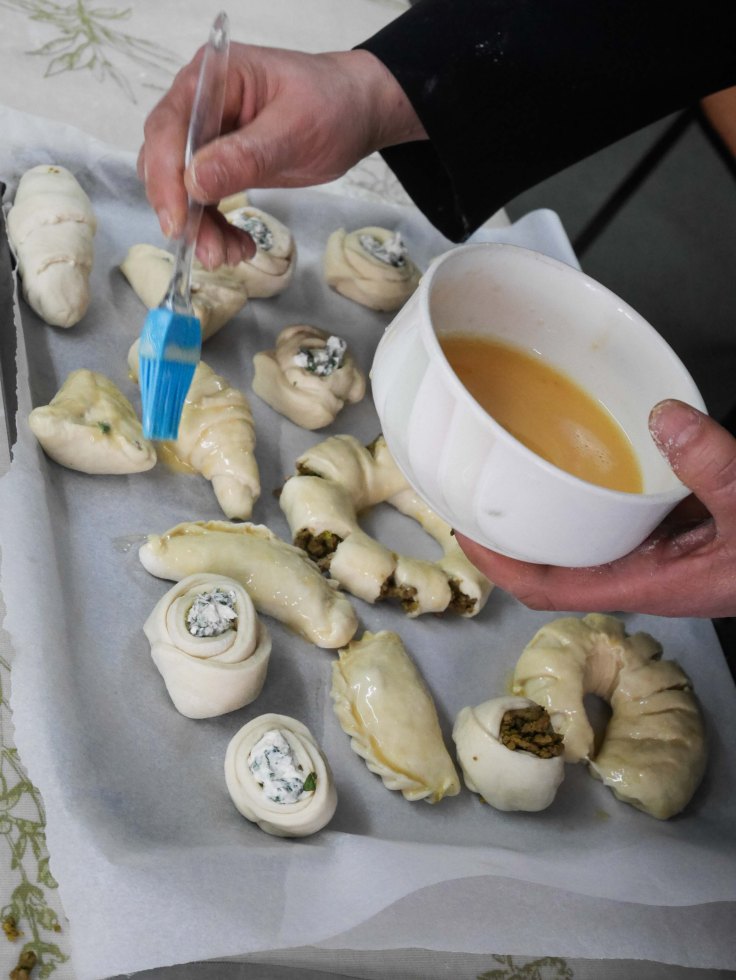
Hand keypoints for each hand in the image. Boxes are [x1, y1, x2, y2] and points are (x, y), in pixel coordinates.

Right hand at [137, 44, 424, 267]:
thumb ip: (245, 155)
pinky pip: (204, 201)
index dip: (166, 177)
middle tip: (208, 251)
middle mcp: (199, 105)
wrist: (357, 113)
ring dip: (200, 227)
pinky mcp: (220, 164)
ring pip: (182, 188)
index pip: (169, 127)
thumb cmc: (332, 105)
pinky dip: (216, 227)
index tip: (177, 221)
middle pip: (166, 161)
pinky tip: (239, 246)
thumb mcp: (294, 130)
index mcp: (211, 79)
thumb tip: (195, 181)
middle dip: (183, 211)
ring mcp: (208, 137)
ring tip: (228, 256)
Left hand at [457, 400, 735, 617]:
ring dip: (542, 518)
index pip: (551, 587)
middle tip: (472, 493)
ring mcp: (656, 556)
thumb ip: (715, 465)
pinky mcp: (673, 536)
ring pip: (581, 544)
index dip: (501, 565)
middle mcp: (642, 574)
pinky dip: (585, 499)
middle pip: (553, 566)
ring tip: (505, 477)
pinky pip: (613, 521)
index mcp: (649, 583)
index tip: (463, 531)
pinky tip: (578, 465)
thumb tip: (668, 418)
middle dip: (509, 537)